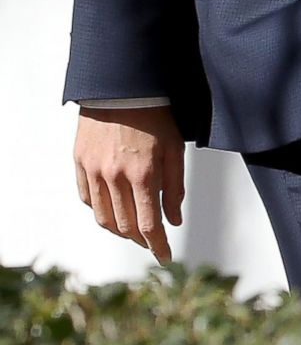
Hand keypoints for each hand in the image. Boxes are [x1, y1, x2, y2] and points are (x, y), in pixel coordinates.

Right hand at [74, 106, 185, 263]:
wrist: (123, 86)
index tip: (165, 258)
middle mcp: (114, 177)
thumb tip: (174, 220)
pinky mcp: (80, 162)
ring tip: (133, 231)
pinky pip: (88, 198)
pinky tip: (112, 210)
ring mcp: (93, 171)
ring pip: (103, 217)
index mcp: (142, 174)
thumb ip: (175, 186)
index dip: (158, 246)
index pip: (148, 225)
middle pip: (125, 225)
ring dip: (119, 230)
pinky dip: (100, 210)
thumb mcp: (175, 147)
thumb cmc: (157, 114)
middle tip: (152, 243)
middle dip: (141, 240)